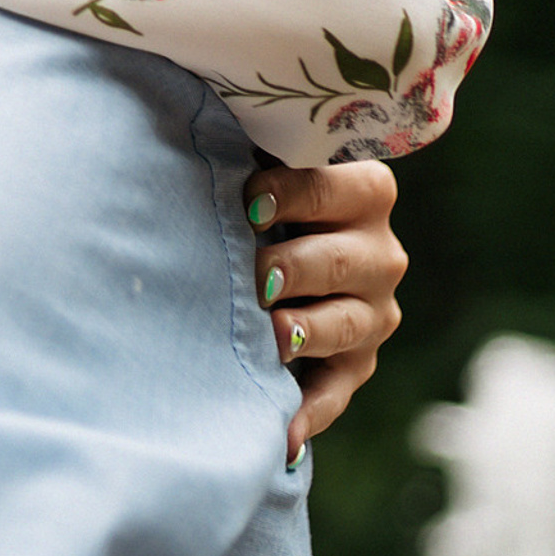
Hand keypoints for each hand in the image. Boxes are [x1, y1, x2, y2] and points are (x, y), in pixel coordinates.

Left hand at [244, 160, 403, 462]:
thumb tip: (175, 120)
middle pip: (341, 260)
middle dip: (291, 267)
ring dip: (303, 331)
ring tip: (266, 335)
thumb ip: (236, 147)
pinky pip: (334, 392)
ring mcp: (373, 312)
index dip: (289, 195)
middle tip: (253, 276)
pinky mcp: (355, 364)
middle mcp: (379, 253)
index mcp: (362, 191)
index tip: (245, 206)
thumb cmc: (240, 196)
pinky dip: (306, 413)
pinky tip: (279, 435)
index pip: (336, 187)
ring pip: (346, 325)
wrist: (259, 255)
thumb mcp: (251, 165)